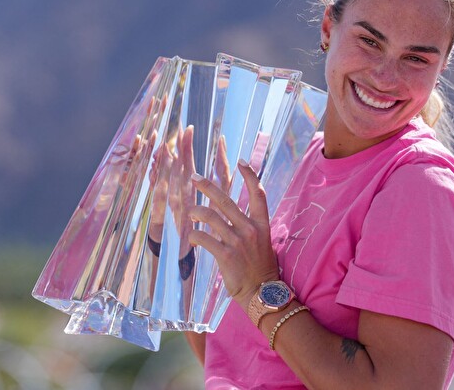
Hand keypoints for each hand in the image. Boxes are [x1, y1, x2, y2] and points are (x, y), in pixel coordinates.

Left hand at [188, 160, 278, 311]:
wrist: (262, 292)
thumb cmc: (260, 267)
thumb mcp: (263, 242)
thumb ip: (250, 226)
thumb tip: (230, 214)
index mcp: (262, 224)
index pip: (258, 193)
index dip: (250, 175)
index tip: (242, 161)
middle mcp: (250, 229)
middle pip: (225, 200)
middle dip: (207, 186)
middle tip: (195, 177)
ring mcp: (237, 241)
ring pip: (209, 217)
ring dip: (196, 212)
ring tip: (190, 213)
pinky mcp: (225, 254)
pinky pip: (203, 237)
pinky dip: (195, 236)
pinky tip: (194, 239)